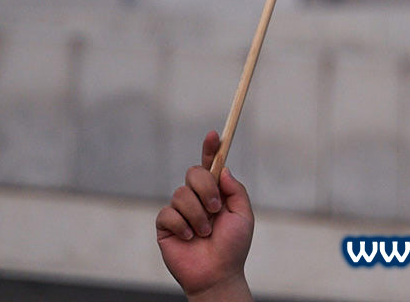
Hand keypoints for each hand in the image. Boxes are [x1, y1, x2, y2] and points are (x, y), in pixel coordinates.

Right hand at [156, 131, 254, 301]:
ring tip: (205, 232)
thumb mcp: (243, 215)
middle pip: (193, 172)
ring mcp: (180, 211)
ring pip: (181, 194)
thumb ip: (235, 190)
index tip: (214, 134)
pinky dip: (182, 225)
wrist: (218, 274)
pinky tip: (189, 238)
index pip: (210, 165)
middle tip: (215, 209)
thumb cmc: (233, 247)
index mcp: (215, 193)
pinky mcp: (166, 226)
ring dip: (197, 214)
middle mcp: (197, 198)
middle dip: (205, 188)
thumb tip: (222, 168)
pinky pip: (168, 213)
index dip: (210, 148)